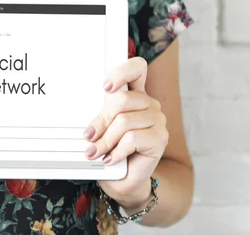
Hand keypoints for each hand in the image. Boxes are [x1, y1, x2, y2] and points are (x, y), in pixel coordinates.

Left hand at [83, 57, 167, 210]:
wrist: (124, 180)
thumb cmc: (111, 151)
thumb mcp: (102, 130)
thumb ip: (100, 117)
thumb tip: (90, 123)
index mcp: (135, 94)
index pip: (137, 68)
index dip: (122, 72)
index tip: (106, 87)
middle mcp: (148, 104)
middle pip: (122, 99)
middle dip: (101, 120)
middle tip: (89, 137)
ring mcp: (157, 120)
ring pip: (124, 121)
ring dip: (106, 140)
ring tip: (97, 152)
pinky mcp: (160, 138)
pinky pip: (132, 139)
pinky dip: (116, 151)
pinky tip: (111, 159)